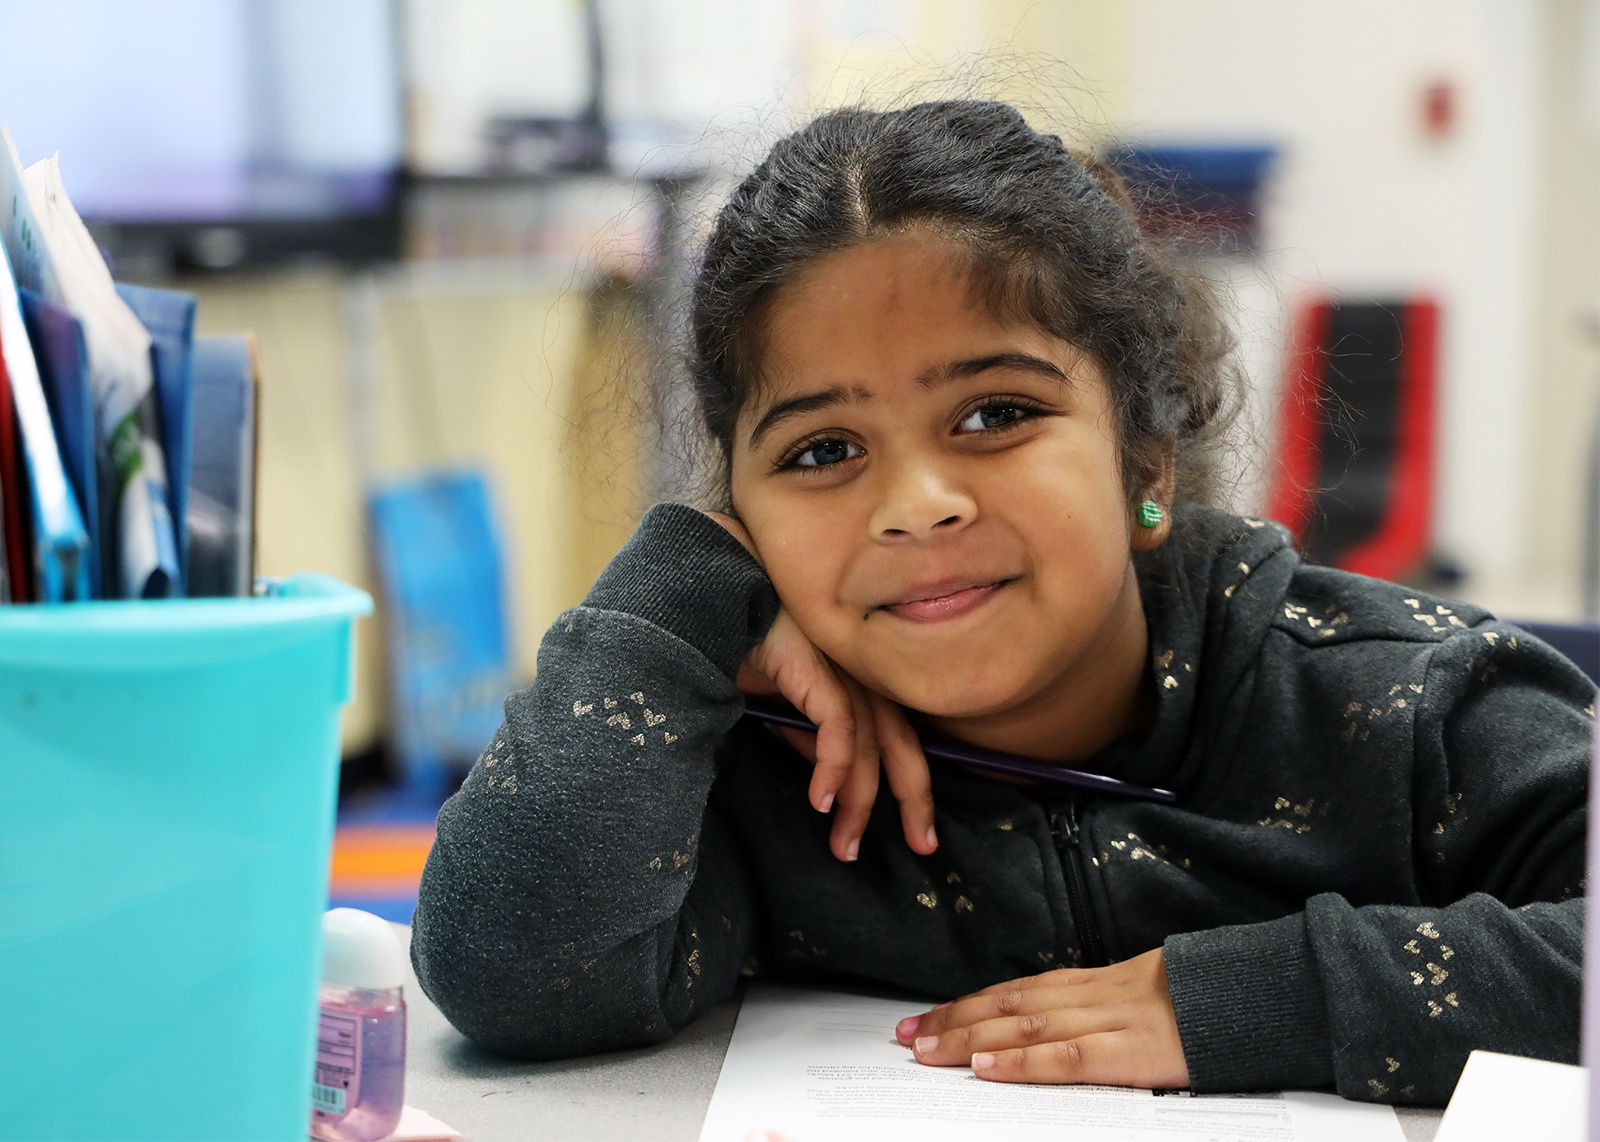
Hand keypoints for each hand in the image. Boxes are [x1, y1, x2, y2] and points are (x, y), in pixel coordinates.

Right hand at [706, 511, 937, 863]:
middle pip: (902, 746)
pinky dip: (833, 770)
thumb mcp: (784, 703)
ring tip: (843, 845)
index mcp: (857, 683)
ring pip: (869, 749)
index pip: (898, 739)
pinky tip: (821, 803)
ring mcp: (843, 674)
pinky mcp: (819, 674)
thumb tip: (826, 779)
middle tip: (921, 847)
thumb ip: (807, 734)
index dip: (913, 786)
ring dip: (857, 802)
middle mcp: (859, 678)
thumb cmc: (747, 643)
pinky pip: (839, 731)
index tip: (916, 832)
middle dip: (914, 800)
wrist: (716, 596)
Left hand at [894, 949, 1189, 1088]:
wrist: (1260, 994)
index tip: (929, 1015)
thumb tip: (1054, 1020)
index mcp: (1097, 981)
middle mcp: (1093, 995)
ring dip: (969, 1039)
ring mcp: (1110, 1020)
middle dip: (953, 1020)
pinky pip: (1067, 1056)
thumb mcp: (1146, 995)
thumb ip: (1101, 1005)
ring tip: (926, 1050)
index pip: (1018, 990)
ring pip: (1024, 1027)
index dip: (970, 1002)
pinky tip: (986, 1067)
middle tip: (906, 1036)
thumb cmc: (1209, 1001)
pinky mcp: (1131, 1051)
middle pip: (1009, 1006)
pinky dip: (1022, 1062)